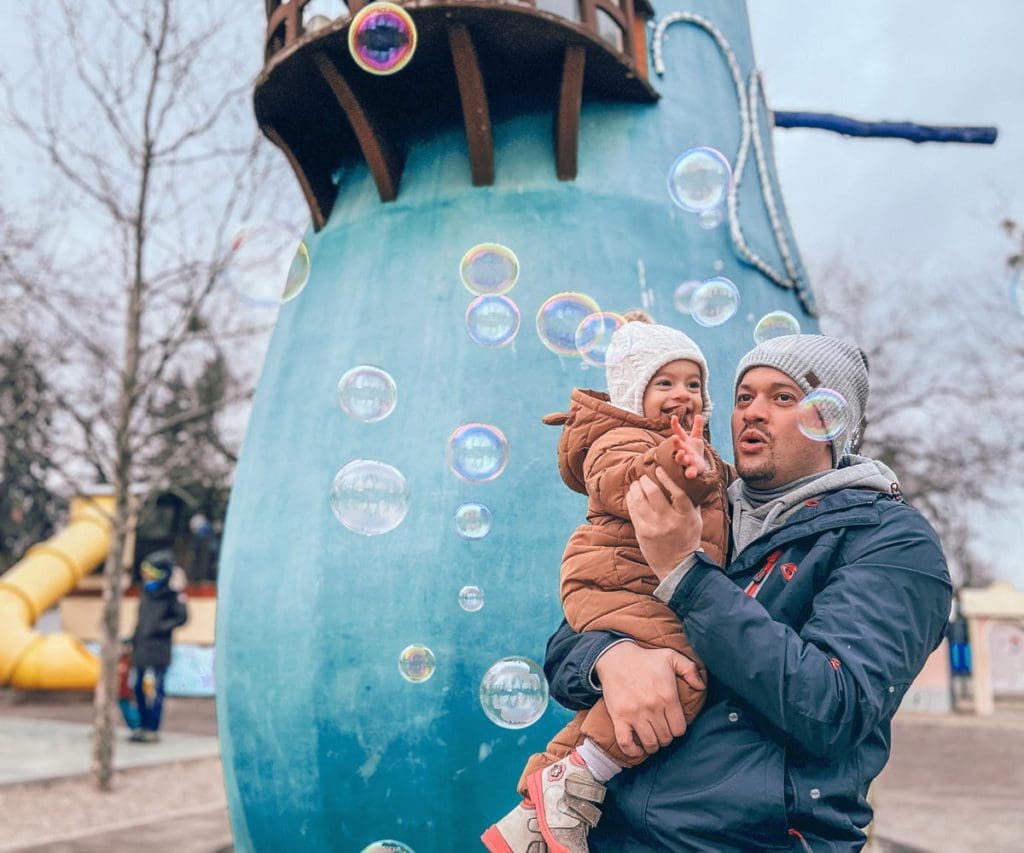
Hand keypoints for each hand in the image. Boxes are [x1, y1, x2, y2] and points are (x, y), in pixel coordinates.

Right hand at [594, 642, 704, 758]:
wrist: (615, 658)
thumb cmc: (645, 659)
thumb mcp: (671, 656)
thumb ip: (690, 669)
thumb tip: (701, 686)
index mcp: (668, 696)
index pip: (680, 729)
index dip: (678, 729)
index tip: (672, 724)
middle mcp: (653, 707)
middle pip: (666, 738)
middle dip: (666, 737)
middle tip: (661, 730)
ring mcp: (635, 714)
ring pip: (650, 743)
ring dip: (652, 745)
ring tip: (651, 737)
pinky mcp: (619, 717)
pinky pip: (626, 743)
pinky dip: (632, 751)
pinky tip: (638, 749)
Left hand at [626, 468, 702, 578]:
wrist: (677, 565)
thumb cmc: (688, 538)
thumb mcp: (696, 519)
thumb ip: (691, 501)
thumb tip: (686, 480)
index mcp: (685, 516)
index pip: (677, 492)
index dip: (666, 478)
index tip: (658, 470)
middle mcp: (670, 521)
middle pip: (654, 493)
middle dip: (646, 481)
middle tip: (644, 477)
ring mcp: (654, 527)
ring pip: (640, 501)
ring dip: (636, 489)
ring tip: (636, 484)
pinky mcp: (642, 533)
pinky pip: (633, 511)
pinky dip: (631, 500)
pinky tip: (631, 495)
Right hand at [670, 414, 707, 479]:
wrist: (698, 466)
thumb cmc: (694, 450)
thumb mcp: (696, 438)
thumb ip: (697, 427)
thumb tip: (699, 415)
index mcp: (684, 442)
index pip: (678, 432)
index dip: (675, 425)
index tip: (674, 417)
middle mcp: (683, 451)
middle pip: (677, 446)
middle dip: (676, 442)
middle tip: (675, 438)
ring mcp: (686, 461)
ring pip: (680, 459)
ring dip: (680, 456)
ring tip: (682, 452)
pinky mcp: (692, 470)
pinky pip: (689, 472)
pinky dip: (690, 474)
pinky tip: (690, 474)